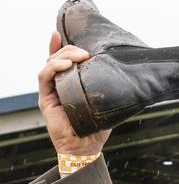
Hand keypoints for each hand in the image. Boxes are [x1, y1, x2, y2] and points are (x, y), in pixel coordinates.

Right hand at [38, 32, 110, 155]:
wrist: (85, 149)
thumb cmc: (96, 130)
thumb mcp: (105, 105)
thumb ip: (109, 92)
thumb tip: (129, 79)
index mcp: (70, 85)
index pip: (65, 61)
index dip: (65, 47)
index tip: (68, 34)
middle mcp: (58, 86)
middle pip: (58, 58)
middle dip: (70, 50)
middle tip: (85, 51)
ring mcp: (50, 92)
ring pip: (50, 64)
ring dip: (63, 56)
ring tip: (79, 56)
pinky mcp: (45, 99)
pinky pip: (44, 76)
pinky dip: (54, 67)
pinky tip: (66, 65)